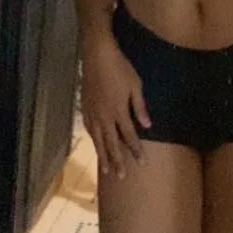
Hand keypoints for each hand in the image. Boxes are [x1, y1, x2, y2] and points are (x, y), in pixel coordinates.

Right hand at [80, 35, 151, 178]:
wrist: (97, 56)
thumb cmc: (120, 68)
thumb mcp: (135, 85)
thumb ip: (140, 107)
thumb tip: (147, 125)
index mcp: (118, 112)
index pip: (129, 136)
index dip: (136, 150)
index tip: (141, 163)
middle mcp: (104, 117)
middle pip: (111, 143)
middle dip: (118, 160)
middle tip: (121, 176)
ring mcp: (93, 113)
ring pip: (98, 139)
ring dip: (103, 155)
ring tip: (107, 170)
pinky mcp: (85, 107)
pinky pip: (90, 129)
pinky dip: (94, 140)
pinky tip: (96, 144)